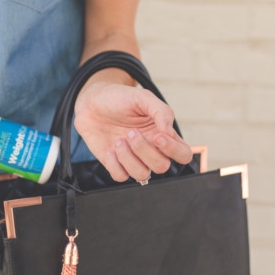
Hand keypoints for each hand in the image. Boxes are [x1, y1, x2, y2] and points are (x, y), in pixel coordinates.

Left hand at [74, 80, 192, 182]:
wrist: (91, 103)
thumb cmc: (120, 99)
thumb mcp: (143, 98)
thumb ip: (161, 112)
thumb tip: (169, 132)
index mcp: (163, 135)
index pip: (183, 154)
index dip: (174, 150)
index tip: (157, 136)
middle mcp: (151, 150)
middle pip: (162, 166)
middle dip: (145, 151)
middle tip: (131, 132)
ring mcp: (133, 159)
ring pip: (142, 175)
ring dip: (129, 158)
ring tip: (119, 140)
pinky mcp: (115, 164)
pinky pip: (121, 177)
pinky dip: (114, 164)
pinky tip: (110, 149)